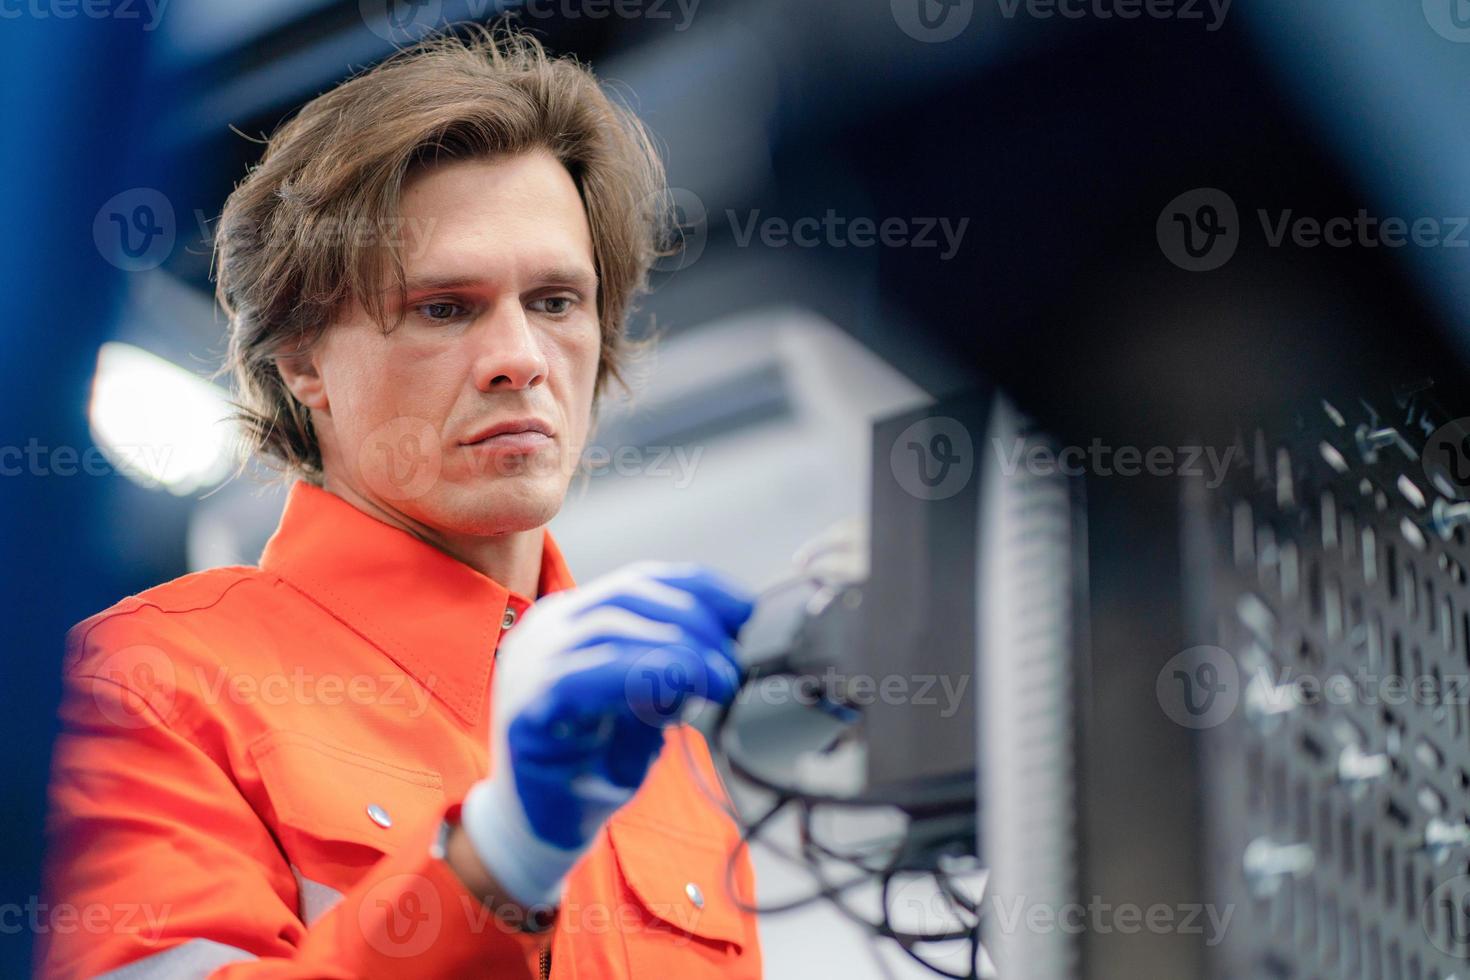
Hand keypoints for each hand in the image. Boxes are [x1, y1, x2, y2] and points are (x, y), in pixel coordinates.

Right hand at [459, 561, 753, 907]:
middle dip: (694, 622)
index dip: (699, 588)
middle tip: (730, 665)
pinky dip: (639, 675)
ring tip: (717, 682)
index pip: (641, 581)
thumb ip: (672, 670)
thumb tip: (723, 644)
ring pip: (611, 626)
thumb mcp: (647, 707)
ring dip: (678, 650)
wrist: (544, 829)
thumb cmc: (595, 767)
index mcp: (574, 620)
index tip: (745, 610)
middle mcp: (546, 630)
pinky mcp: (526, 708)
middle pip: (628, 594)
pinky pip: (586, 675)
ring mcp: (529, 664)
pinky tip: (674, 696)